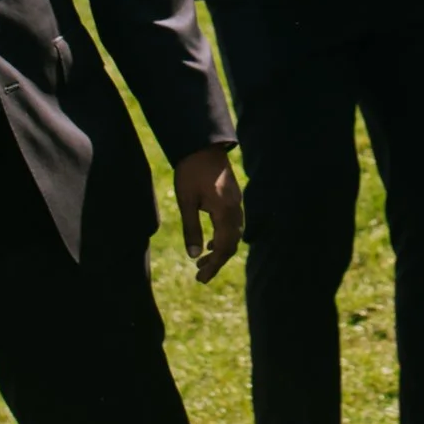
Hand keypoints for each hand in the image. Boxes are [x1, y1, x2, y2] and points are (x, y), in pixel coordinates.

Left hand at [175, 148, 243, 281]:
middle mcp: (235, 209)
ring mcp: (236, 203)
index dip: (213, 264)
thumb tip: (193, 255)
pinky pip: (232, 225)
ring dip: (219, 250)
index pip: (223, 246)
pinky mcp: (233, 199)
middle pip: (231, 244)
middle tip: (200, 275)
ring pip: (233, 235)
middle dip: (216, 261)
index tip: (200, 278)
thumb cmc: (191, 171)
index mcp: (225, 211)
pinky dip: (222, 238)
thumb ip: (191, 229)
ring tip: (201, 262)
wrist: (202, 145)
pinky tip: (209, 242)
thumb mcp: (186, 201)